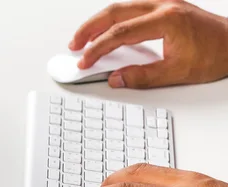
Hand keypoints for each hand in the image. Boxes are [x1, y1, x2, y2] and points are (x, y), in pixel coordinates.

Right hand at [69, 0, 227, 88]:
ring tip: (83, 38)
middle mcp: (164, 5)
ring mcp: (165, 2)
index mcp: (166, 20)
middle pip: (114, 12)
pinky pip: (131, 6)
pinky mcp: (166, 6)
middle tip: (74, 45)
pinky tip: (106, 27)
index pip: (120, 32)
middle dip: (89, 29)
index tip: (84, 61)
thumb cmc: (216, 54)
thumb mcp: (178, 73)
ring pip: (121, 6)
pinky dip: (113, 17)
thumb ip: (143, 77)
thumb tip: (116, 78)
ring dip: (99, 21)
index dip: (97, 48)